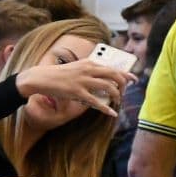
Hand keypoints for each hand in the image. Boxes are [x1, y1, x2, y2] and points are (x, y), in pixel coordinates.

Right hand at [14, 57, 132, 117]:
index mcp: (89, 63)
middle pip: (115, 75)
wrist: (41, 77)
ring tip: (117, 102)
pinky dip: (106, 108)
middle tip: (124, 93)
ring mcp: (83, 81)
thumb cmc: (58, 74)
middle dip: (124, 85)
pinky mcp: (77, 92)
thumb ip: (89, 70)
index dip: (126, 74)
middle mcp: (89, 70)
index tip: (134, 79)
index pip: (113, 67)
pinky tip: (111, 113)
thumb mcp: (76, 67)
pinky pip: (96, 101)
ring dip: (116, 96)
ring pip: (109, 87)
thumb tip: (102, 78)